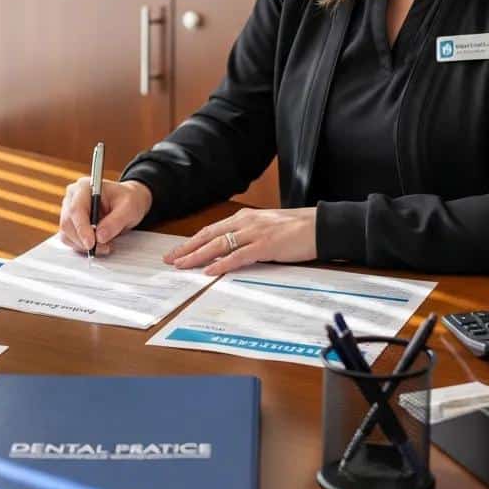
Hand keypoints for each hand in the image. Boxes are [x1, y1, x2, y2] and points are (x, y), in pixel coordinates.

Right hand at [59, 178, 152, 254]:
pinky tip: (98, 244)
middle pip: (68, 223)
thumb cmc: (128, 200)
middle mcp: (73, 197)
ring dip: (83, 245)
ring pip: (67, 233)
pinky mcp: (71, 223)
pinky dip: (82, 246)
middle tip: (103, 247)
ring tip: (105, 245)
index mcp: (84, 187)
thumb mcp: (129, 208)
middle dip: (84, 240)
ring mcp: (69, 210)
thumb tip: (99, 237)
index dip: (81, 228)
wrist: (127, 204)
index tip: (91, 243)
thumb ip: (115, 221)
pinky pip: (70, 239)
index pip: (76, 209)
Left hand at [164, 207, 317, 275]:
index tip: (177, 251)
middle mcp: (245, 223)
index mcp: (244, 218)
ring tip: (182, 265)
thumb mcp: (265, 228)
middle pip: (209, 235)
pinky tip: (210, 270)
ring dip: (198, 255)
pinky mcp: (265, 246)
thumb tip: (230, 250)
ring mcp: (254, 233)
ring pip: (219, 244)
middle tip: (170, 259)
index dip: (192, 241)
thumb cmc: (294, 229)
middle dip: (187, 248)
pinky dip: (222, 263)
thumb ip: (247, 236)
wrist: (319, 226)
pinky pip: (238, 256)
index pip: (211, 230)